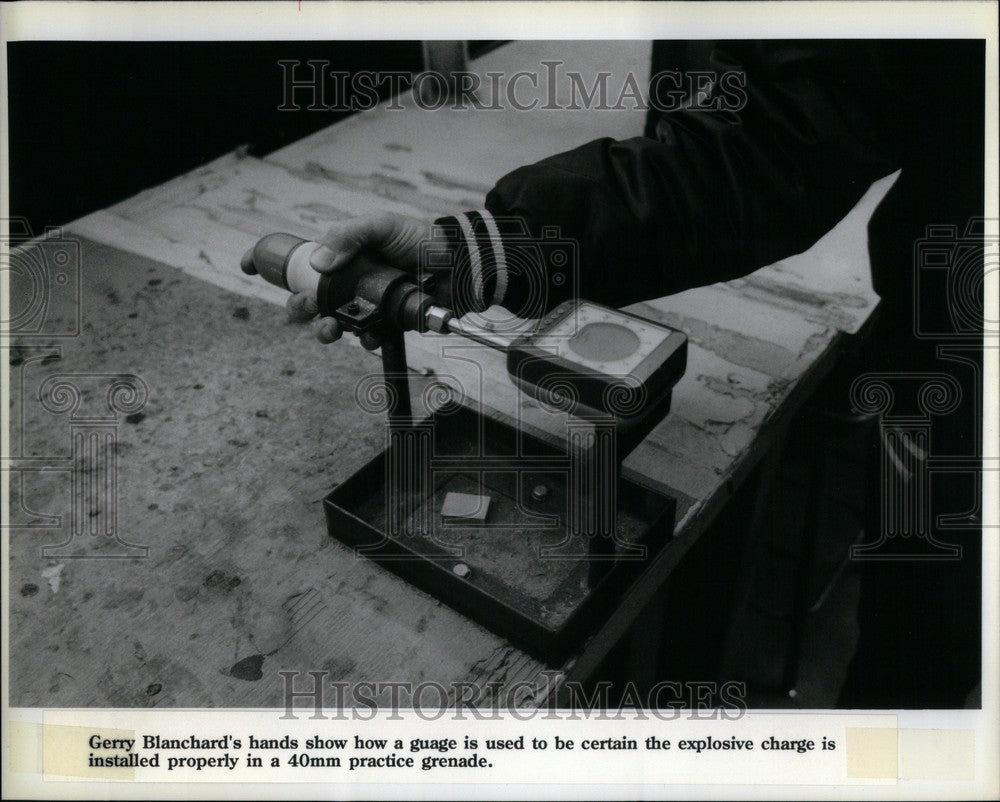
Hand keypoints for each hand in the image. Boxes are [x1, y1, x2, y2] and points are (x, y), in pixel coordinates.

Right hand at [285, 212, 428, 348]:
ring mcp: (370, 305)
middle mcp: (353, 283)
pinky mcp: (389, 323)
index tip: (277, 280)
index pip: (308, 270)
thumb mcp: (381, 226)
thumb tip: (317, 262)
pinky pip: (370, 337)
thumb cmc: (421, 240)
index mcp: (346, 258)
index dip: (291, 279)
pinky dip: (366, 339)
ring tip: (331, 327)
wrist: (458, 263)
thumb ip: (347, 236)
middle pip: (315, 302)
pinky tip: (370, 334)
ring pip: (337, 323)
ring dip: (327, 330)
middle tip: (311, 306)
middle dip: (303, 309)